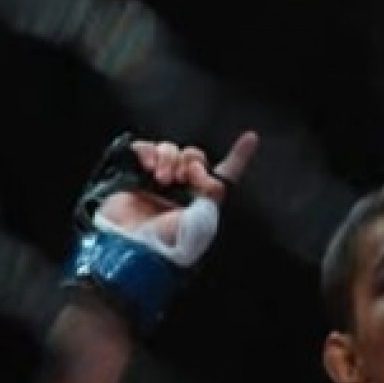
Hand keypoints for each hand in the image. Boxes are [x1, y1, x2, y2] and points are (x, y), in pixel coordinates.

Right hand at [97, 131, 257, 248]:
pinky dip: (147, 152)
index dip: (238, 155)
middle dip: (192, 160)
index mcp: (203, 197)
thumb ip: (214, 191)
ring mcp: (157, 179)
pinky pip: (144, 149)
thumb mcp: (205, 217)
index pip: (224, 172)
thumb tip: (209, 174)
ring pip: (170, 150)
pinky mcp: (133, 174)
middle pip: (194, 155)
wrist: (139, 244)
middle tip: (184, 178)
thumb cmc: (173, 239)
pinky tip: (147, 166)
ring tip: (162, 180)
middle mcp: (182, 186)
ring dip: (169, 159)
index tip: (250, 138)